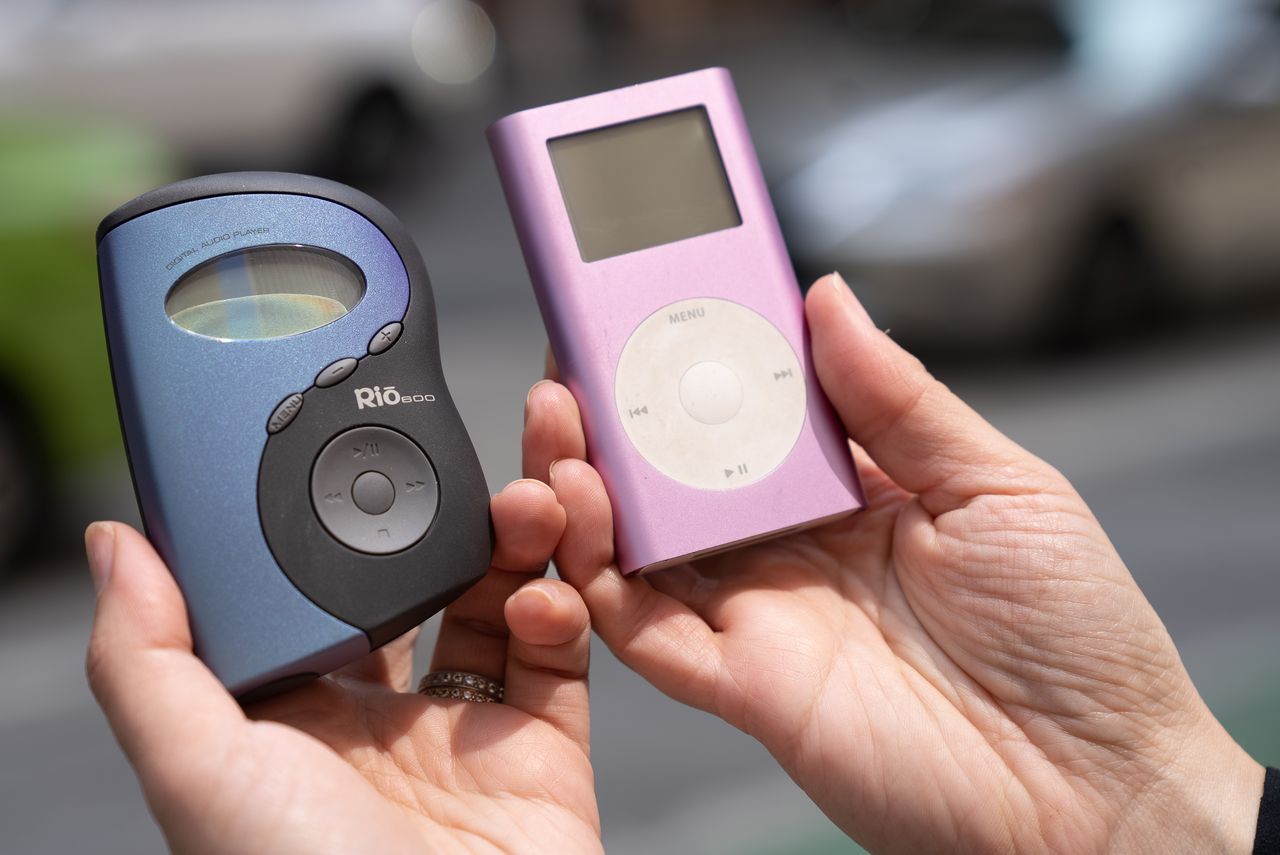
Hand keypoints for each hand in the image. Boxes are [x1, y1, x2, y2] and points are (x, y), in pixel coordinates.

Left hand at [85, 479, 600, 854]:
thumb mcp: (198, 770)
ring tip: (532, 497)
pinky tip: (546, 600)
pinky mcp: (543, 746)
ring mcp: (465, 728)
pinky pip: (560, 658)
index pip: (319, 579)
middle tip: (468, 453)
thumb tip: (113, 542)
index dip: (344, 510)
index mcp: (293, 710)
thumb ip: (150, 658)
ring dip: (520, 539)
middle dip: (450, 509)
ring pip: (501, 598)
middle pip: (422, 577)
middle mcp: (379, 713)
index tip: (362, 441)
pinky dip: (562, 613)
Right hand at [523, 275, 1263, 853]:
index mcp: (850, 490)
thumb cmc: (1076, 635)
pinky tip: (586, 519)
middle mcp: (791, 549)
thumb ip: (898, 399)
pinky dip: (599, 579)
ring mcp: (761, 616)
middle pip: (680, 472)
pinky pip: (645, 631)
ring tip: (563, 415)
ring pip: (641, 544)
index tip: (653, 291)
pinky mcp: (743, 686)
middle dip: (620, 408)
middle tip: (579, 344)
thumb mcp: (1000, 486)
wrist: (1094, 785)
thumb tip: (826, 298)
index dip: (700, 354)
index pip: (750, 410)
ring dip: (590, 482)